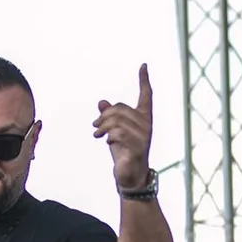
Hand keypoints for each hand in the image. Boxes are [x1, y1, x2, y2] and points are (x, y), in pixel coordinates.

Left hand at [94, 63, 153, 189]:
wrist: (130, 176)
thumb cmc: (124, 152)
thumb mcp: (114, 132)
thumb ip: (110, 118)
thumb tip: (102, 102)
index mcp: (143, 118)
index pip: (146, 96)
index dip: (144, 80)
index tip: (144, 65)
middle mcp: (147, 125)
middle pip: (121, 109)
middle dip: (104, 116)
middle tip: (95, 125)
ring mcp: (144, 136)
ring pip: (117, 121)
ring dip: (102, 127)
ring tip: (97, 134)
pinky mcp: (138, 147)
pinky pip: (119, 134)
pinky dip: (108, 137)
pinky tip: (107, 142)